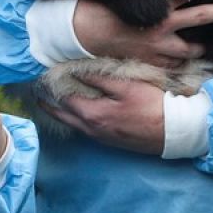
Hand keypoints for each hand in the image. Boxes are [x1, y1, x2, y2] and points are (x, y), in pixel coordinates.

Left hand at [42, 75, 164, 154]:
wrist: (175, 131)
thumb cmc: (153, 105)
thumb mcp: (127, 86)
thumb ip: (101, 79)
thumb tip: (79, 71)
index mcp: (93, 114)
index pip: (64, 99)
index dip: (52, 86)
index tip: (42, 78)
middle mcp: (92, 129)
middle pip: (63, 116)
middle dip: (48, 104)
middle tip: (37, 94)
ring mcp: (101, 137)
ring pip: (73, 124)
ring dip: (61, 113)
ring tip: (52, 102)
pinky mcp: (111, 141)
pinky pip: (85, 129)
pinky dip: (75, 119)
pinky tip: (77, 113)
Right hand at [75, 0, 212, 68]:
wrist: (83, 30)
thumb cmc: (104, 3)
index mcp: (159, 3)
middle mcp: (163, 25)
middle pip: (201, 18)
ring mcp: (158, 45)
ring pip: (191, 48)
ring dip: (202, 45)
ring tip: (208, 44)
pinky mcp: (150, 59)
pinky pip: (173, 63)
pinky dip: (179, 60)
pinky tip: (184, 57)